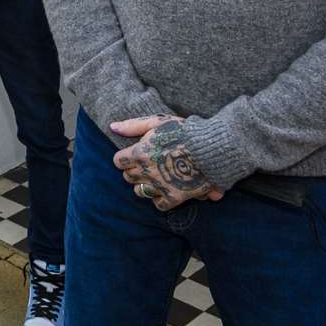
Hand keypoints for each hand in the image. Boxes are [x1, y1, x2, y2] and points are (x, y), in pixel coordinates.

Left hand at [110, 115, 224, 210]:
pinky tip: (166, 188)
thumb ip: (133, 126)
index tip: (135, 154)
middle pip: (128, 177)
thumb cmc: (185, 131)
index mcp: (140, 152)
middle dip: (135, 170)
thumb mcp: (158, 121)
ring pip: (140, 192)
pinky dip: (160, 198)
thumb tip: (112, 127)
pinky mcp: (174, 197)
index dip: (126, 157)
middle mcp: (146, 171)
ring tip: (156, 176)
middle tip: (148, 164)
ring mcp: (159, 186)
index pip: (118, 161)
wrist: (213, 148)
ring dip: (145, 185)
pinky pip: (158, 204)